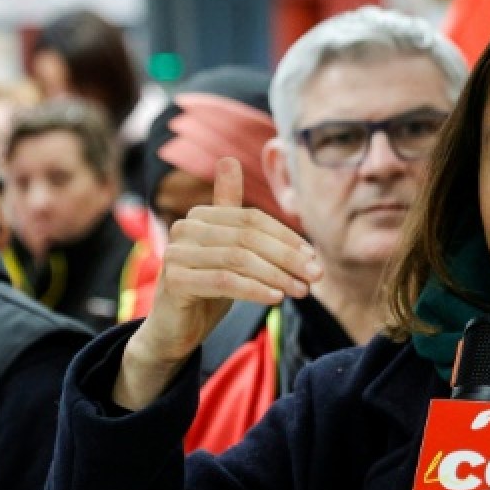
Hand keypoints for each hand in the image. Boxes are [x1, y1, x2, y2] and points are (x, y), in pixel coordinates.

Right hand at [115, 157, 321, 408]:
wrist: (174, 330)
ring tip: (301, 290)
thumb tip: (229, 159)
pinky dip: (254, 289)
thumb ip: (236, 217)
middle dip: (287, 256)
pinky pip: (224, 282)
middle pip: (247, 237)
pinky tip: (276, 298)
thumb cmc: (206, 290)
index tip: (313, 257)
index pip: (252, 219)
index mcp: (200, 217)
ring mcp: (176, 255)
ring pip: (238, 259)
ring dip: (276, 275)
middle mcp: (184, 229)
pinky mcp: (175, 281)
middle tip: (315, 275)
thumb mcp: (228, 253)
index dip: (286, 237)